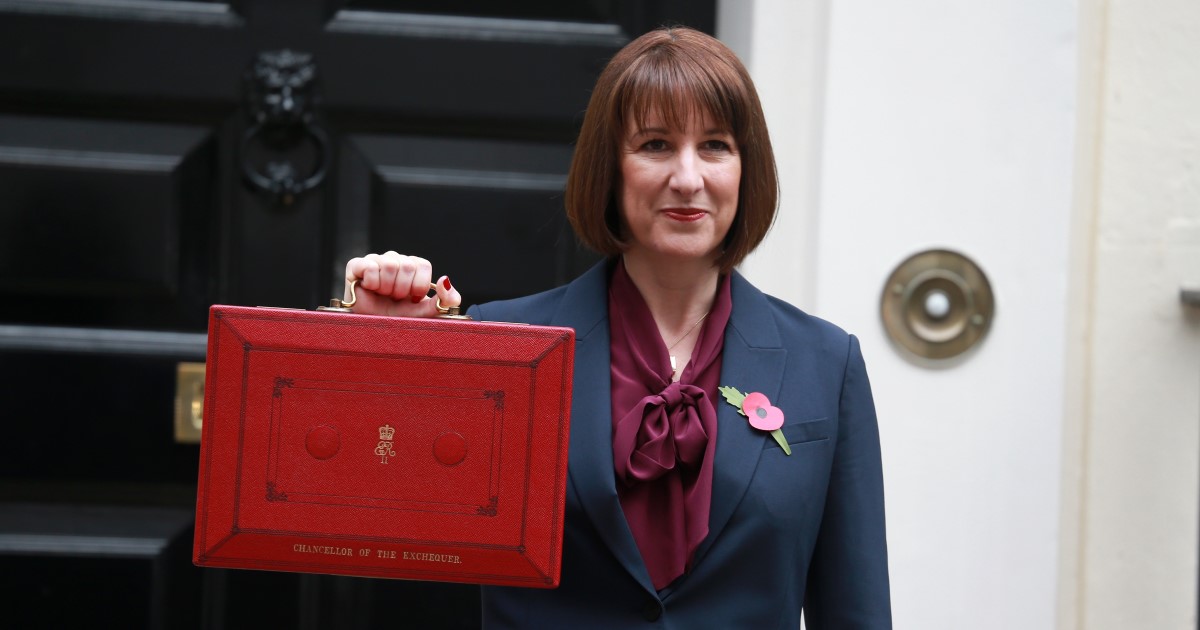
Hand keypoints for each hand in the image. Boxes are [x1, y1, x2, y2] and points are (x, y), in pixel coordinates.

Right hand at [344, 251, 461, 316]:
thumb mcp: (427, 312)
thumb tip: (445, 279)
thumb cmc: (399, 319)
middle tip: (395, 299)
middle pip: (407, 265)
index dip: (419, 286)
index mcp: (413, 266)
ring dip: (387, 288)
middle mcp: (395, 259)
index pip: (423, 265)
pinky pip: (370, 266)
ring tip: (383, 295)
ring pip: (390, 265)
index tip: (412, 298)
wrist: (373, 329)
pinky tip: (370, 290)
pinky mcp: (356, 265)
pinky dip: (372, 283)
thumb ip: (445, 300)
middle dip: (403, 290)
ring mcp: (376, 260)